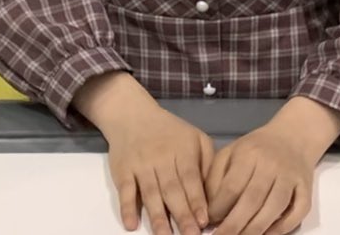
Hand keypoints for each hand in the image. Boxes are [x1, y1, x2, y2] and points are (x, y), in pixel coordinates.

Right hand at [106, 105, 215, 233]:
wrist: (133, 115)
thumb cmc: (170, 132)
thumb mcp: (195, 138)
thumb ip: (208, 162)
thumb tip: (216, 193)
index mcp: (183, 150)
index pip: (191, 178)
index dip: (197, 200)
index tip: (203, 222)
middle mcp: (162, 158)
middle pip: (172, 189)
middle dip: (182, 215)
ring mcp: (141, 164)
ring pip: (150, 193)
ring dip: (158, 217)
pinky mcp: (123, 170)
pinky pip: (125, 191)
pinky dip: (127, 208)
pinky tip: (131, 224)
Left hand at [204, 124, 313, 234]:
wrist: (292, 135)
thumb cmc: (256, 149)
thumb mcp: (231, 153)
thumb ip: (216, 177)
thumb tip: (207, 211)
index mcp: (249, 152)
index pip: (232, 186)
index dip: (219, 208)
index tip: (208, 223)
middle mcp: (271, 164)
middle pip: (252, 199)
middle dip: (235, 225)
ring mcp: (290, 176)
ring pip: (274, 207)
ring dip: (256, 230)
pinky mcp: (306, 187)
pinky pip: (297, 211)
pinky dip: (283, 227)